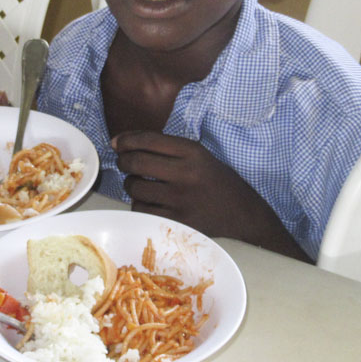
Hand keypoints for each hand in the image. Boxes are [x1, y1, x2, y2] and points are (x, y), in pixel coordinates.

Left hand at [113, 130, 310, 259]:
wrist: (244, 215)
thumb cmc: (217, 182)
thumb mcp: (200, 156)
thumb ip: (167, 148)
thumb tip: (122, 143)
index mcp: (193, 152)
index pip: (149, 139)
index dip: (126, 139)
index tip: (116, 142)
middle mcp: (186, 173)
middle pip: (137, 162)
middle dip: (124, 161)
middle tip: (125, 163)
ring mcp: (181, 199)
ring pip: (135, 187)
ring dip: (131, 184)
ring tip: (139, 183)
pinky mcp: (177, 221)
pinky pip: (141, 209)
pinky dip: (139, 204)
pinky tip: (148, 201)